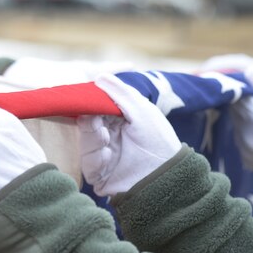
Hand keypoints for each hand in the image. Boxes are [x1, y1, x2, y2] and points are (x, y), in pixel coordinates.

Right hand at [77, 73, 181, 195]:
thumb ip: (122, 94)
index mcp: (120, 120)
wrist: (166, 176)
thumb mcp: (143, 112)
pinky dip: (95, 157)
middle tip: (94, 118)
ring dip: (93, 137)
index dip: (91, 102)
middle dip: (90, 119)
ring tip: (104, 136)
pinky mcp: (99, 173)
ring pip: (86, 141)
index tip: (86, 96)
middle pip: (88, 123)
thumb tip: (100, 77)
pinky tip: (107, 155)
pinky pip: (88, 162)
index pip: (99, 107)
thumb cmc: (159, 141)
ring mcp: (103, 155)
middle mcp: (110, 136)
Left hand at [230, 68, 252, 196]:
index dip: (247, 88)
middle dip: (247, 103)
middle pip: (234, 110)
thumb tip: (249, 72)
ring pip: (237, 124)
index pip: (238, 95)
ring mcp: (245, 150)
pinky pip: (241, 139)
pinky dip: (249, 132)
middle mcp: (246, 136)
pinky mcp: (246, 160)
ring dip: (247, 118)